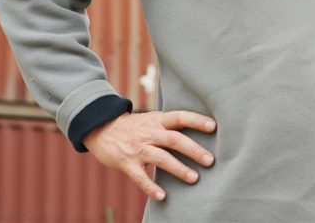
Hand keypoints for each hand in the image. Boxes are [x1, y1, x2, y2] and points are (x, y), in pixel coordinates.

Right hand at [83, 110, 216, 200]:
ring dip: (178, 169)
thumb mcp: (152, 119)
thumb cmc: (134, 126)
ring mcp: (138, 148)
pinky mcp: (126, 163)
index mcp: (158, 120)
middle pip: (174, 139)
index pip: (180, 117)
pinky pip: (140, 177)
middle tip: (210, 160)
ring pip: (161, 158)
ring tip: (194, 178)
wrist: (101, 128)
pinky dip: (151, 187)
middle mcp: (150, 133)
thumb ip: (170, 125)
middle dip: (194, 150)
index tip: (213, 126)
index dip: (197, 120)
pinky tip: (162, 196)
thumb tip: (199, 129)